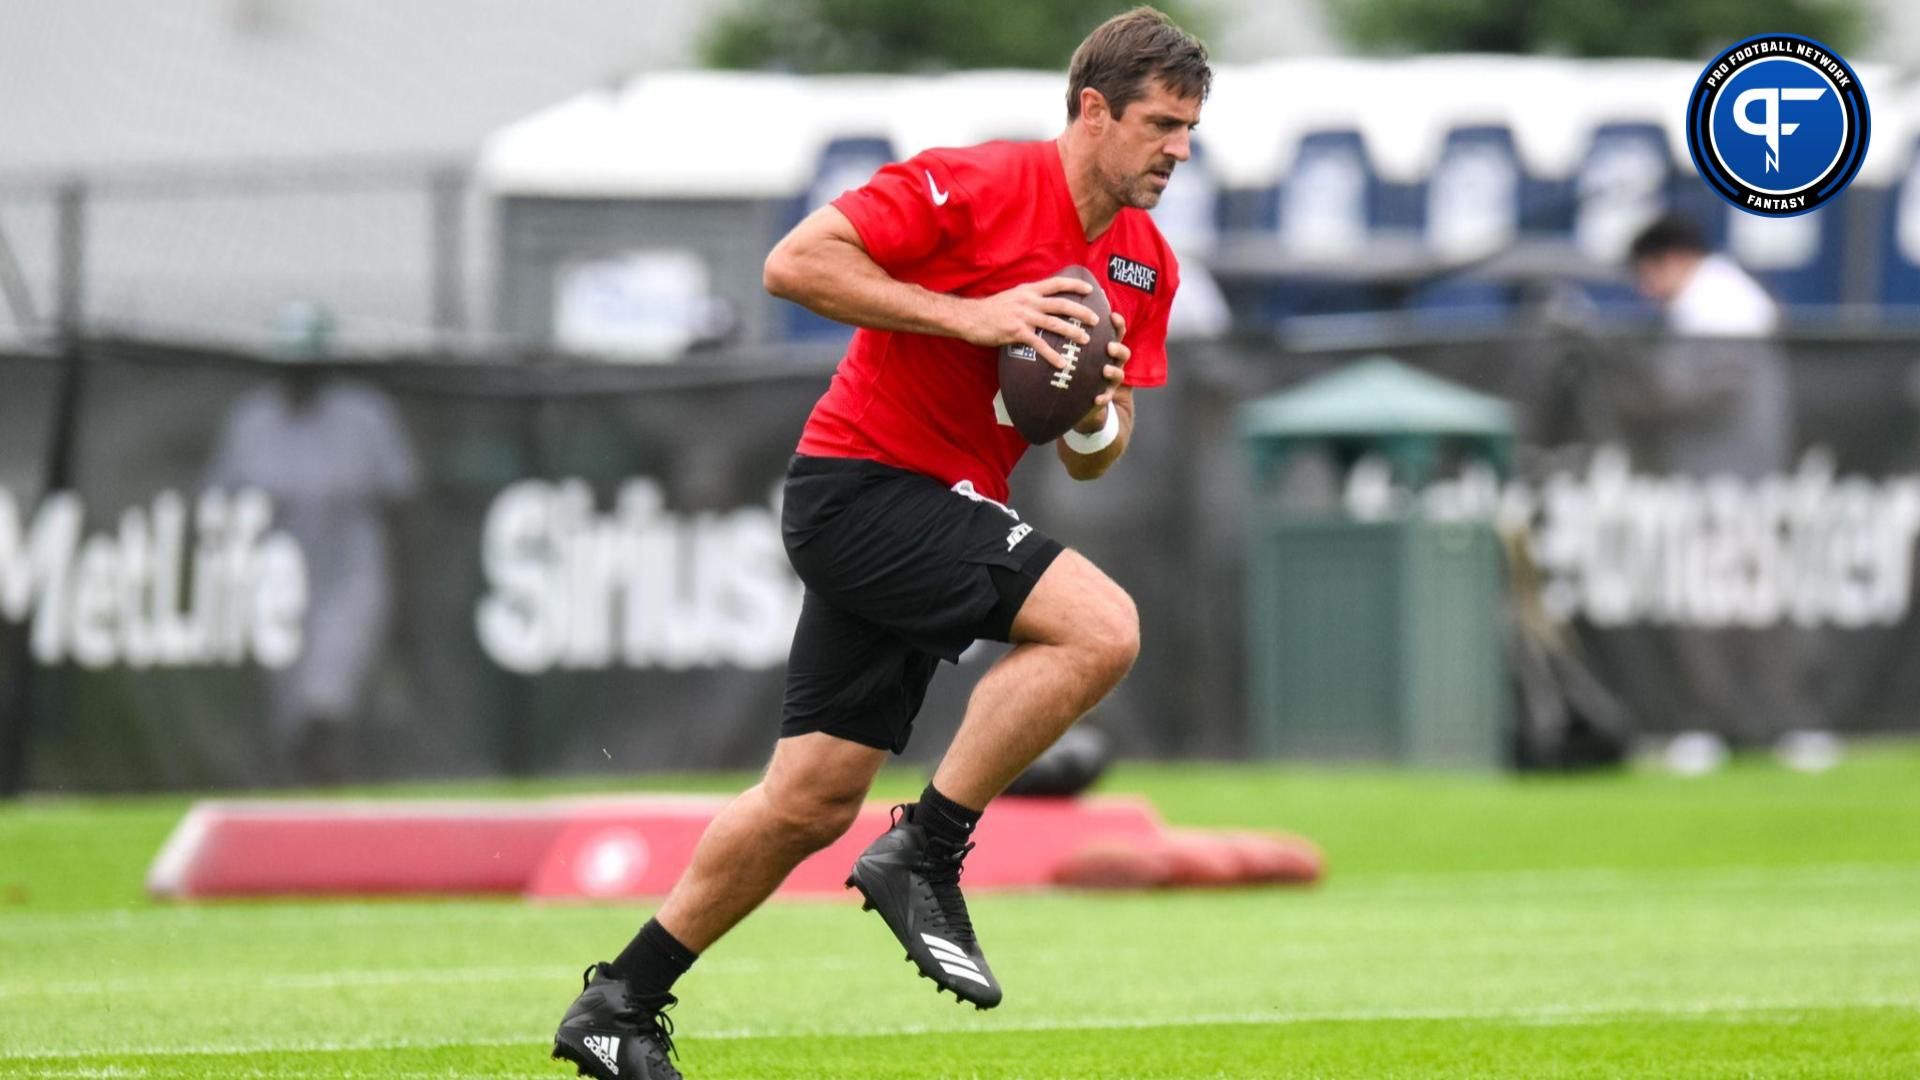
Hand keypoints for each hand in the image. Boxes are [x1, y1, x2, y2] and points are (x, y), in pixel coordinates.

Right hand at [962, 276, 1099, 369]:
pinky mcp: (1018, 333)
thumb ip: (1028, 298)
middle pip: (1062, 304)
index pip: (1057, 283)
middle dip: (1082, 312)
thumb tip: (1042, 303)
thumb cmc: (989, 309)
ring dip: (1073, 332)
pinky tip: (1062, 363)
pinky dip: (1053, 355)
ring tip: (1086, 340)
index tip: (1090, 290)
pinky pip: (1040, 345)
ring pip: (1055, 324)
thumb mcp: (1011, 296)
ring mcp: (1024, 317)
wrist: (970, 317)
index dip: (1075, 285)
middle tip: (1096, 320)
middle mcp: (1029, 301)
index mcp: (1029, 290)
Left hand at [1075, 311, 1128, 429]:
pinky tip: (1096, 398)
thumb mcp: (1074, 348)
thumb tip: (1059, 313)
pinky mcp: (1105, 395)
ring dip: (1114, 371)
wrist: (1078, 395)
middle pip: (1123, 353)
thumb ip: (1071, 334)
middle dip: (1118, 349)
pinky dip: (1104, 397)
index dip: (1118, 324)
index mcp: (1107, 348)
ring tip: (1105, 370)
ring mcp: (1111, 380)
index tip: (1113, 316)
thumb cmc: (1076, 364)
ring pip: (1120, 374)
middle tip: (1109, 346)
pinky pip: (1107, 397)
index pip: (1117, 333)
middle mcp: (1113, 362)